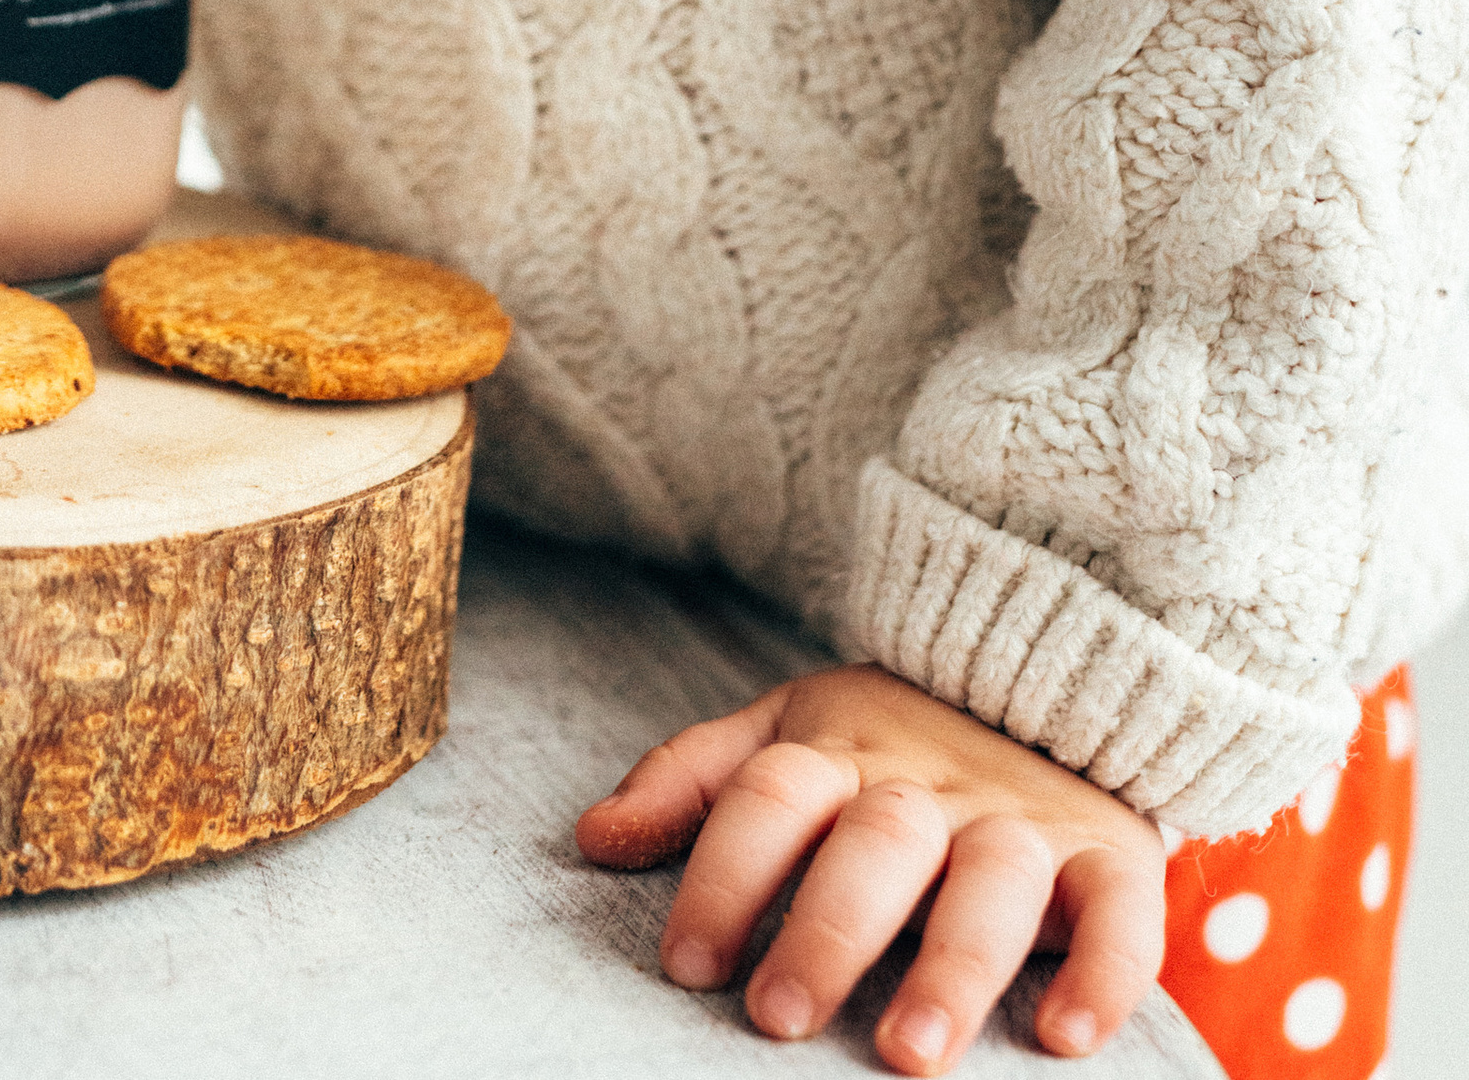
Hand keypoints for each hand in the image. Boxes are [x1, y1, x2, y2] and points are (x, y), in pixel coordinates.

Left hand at [575, 664, 1166, 1071]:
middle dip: (825, 931)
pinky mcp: (1111, 854)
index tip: (684, 962)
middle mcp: (931, 786)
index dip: (723, 873)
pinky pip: (1120, 911)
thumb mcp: (791, 731)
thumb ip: (696, 780)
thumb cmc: (896, 741)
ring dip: (951, 967)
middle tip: (776, 1016)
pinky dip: (1102, 972)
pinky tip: (1063, 1037)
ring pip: (992, 882)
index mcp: (843, 751)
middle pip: (874, 844)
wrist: (1053, 672)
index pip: (771, 798)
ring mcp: (1024, 819)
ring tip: (908, 1053)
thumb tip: (594, 840)